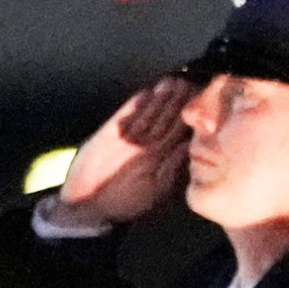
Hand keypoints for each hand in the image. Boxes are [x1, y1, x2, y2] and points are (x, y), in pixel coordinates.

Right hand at [58, 76, 195, 222]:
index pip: (180, 131)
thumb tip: (190, 149)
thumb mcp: (156, 190)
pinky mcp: (109, 133)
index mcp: (163, 156)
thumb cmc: (125, 202)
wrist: (87, 204)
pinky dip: (133, 106)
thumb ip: (173, 169)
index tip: (201, 103)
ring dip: (159, 98)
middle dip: (177, 101)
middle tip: (188, 84)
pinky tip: (144, 94)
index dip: (190, 116)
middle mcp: (148, 143)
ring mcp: (129, 137)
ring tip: (170, 83)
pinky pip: (123, 116)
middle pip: (166, 117)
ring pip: (148, 113)